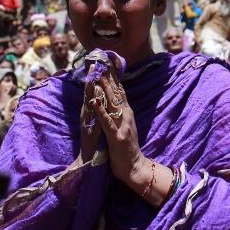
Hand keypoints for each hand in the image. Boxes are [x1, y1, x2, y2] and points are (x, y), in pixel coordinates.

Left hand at [85, 66, 143, 187]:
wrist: (134, 167)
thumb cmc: (127, 147)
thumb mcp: (125, 124)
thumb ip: (121, 111)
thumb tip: (115, 96)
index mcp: (127, 112)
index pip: (120, 90)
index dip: (114, 75)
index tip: (107, 61)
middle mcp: (126, 115)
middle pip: (116, 92)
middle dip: (108, 76)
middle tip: (101, 61)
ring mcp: (122, 125)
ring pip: (112, 103)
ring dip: (104, 88)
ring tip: (97, 75)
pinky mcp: (116, 136)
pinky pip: (107, 121)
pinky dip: (100, 110)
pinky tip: (95, 101)